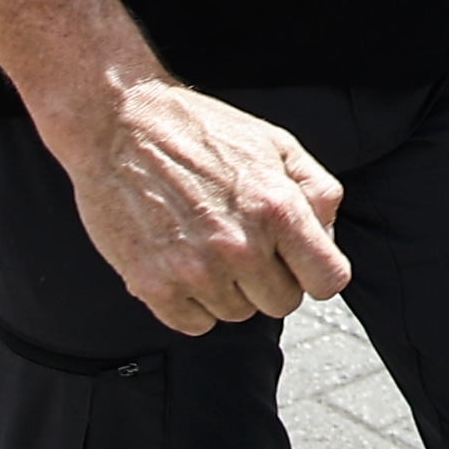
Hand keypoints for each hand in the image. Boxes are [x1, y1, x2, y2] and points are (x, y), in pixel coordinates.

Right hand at [57, 78, 349, 334]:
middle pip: (282, 303)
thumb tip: (327, 236)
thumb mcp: (275, 143)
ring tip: (207, 245)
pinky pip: (194, 324)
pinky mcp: (154, 286)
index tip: (299, 263)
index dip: (316, 272)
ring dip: (229, 289)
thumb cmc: (199, 130)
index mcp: (277, 209)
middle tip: (244, 243)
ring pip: (237, 315)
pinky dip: (191, 302)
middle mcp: (241, 246)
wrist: (120, 124)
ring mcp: (196, 271)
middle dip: (270, 278)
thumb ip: (317, 191)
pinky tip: (182, 263)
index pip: (328, 280)